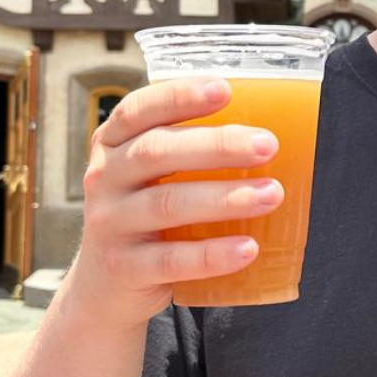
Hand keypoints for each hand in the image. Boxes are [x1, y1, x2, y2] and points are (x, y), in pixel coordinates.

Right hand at [71, 77, 283, 328]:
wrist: (104, 287)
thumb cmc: (145, 215)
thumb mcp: (151, 176)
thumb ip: (190, 151)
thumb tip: (272, 132)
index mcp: (113, 144)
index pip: (139, 110)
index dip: (179, 96)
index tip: (225, 89)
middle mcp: (104, 178)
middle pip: (157, 152)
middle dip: (217, 146)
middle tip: (268, 145)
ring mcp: (110, 224)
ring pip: (167, 204)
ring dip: (224, 198)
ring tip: (272, 194)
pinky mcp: (124, 269)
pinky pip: (171, 260)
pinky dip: (212, 254)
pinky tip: (248, 249)